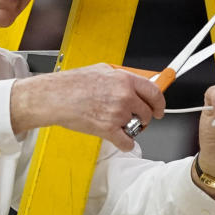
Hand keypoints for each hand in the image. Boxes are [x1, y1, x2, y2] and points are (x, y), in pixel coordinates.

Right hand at [10, 63, 165, 150]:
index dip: (159, 103)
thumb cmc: (72, 83)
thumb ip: (120, 77)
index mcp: (124, 80)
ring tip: (117, 124)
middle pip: (147, 112)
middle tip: (136, 120)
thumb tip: (133, 83)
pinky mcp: (108, 129)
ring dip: (130, 129)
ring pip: (136, 127)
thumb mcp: (101, 70)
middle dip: (143, 118)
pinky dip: (125, 144)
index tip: (159, 109)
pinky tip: (119, 140)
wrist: (54, 97)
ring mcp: (117, 113)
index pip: (154, 92)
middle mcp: (124, 96)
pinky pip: (127, 142)